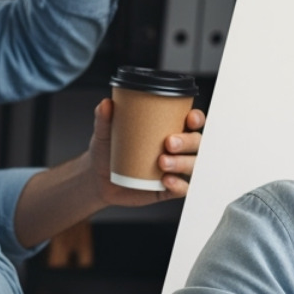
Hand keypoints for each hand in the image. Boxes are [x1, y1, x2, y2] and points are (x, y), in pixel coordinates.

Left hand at [88, 99, 204, 206]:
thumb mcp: (104, 134)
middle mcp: (176, 149)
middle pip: (196, 142)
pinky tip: (166, 181)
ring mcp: (173, 170)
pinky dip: (178, 185)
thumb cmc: (107, 152)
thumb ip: (104, 118)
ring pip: (192, 165)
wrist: (97, 179)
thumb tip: (106, 104)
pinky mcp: (168, 189)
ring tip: (162, 162)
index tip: (190, 118)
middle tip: (169, 142)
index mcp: (167, 129)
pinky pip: (182, 188)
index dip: (196, 119)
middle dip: (188, 141)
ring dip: (182, 162)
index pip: (192, 121)